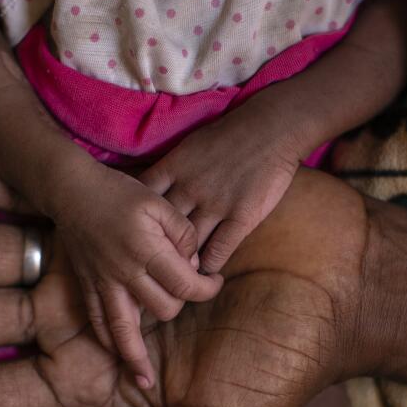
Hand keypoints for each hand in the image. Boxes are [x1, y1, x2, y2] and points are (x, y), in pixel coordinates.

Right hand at [48, 162, 222, 387]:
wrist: (73, 191)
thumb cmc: (120, 193)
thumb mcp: (160, 202)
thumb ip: (183, 233)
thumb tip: (193, 264)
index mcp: (146, 250)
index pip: (185, 284)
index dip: (207, 288)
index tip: (215, 281)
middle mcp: (125, 273)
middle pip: (164, 308)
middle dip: (182, 304)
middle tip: (188, 290)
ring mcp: (104, 283)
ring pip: (125, 331)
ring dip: (136, 357)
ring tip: (146, 382)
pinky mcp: (89, 286)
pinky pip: (99, 323)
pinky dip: (110, 343)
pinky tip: (120, 358)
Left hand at [140, 103, 301, 274]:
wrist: (274, 127)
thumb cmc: (230, 135)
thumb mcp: (189, 146)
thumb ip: (170, 171)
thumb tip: (149, 193)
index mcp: (173, 168)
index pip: (140, 202)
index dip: (133, 223)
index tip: (132, 238)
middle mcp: (189, 188)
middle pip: (159, 229)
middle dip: (151, 251)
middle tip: (147, 269)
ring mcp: (215, 204)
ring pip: (187, 247)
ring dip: (180, 266)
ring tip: (175, 279)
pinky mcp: (241, 217)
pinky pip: (217, 252)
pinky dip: (208, 268)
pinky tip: (205, 274)